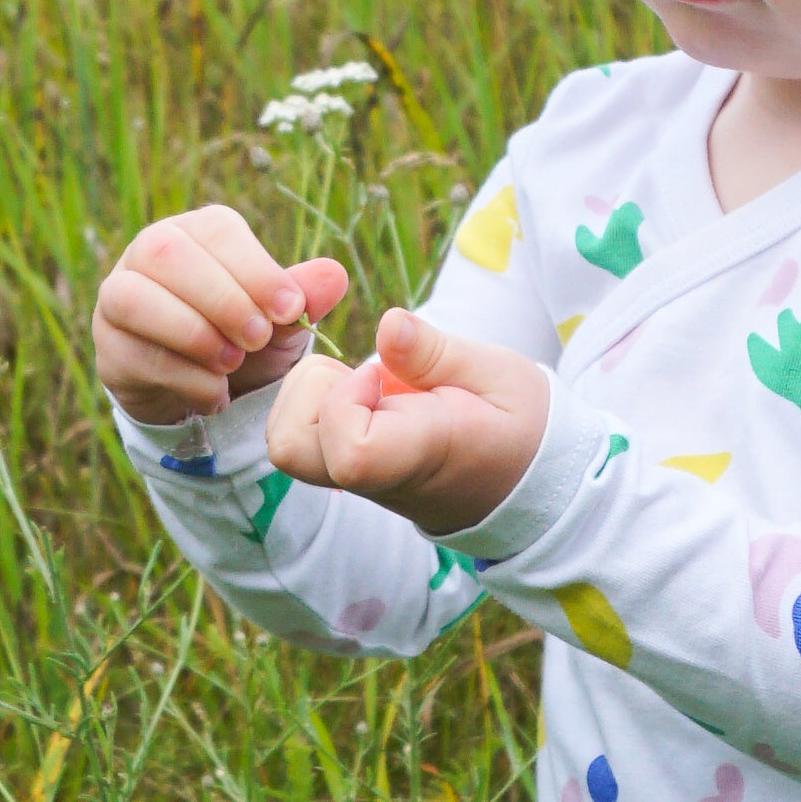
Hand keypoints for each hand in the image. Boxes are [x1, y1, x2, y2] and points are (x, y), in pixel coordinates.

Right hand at [91, 202, 350, 428]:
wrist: (206, 388)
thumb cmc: (247, 337)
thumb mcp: (281, 321)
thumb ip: (304, 298)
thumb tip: (335, 275)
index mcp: (197, 232)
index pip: (217, 231)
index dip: (254, 268)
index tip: (289, 310)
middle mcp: (149, 253)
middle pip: (168, 255)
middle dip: (220, 299)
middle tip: (257, 339)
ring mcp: (118, 296)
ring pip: (134, 298)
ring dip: (190, 333)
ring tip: (232, 364)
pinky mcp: (108, 344)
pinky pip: (132, 352)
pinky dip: (180, 376)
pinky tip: (216, 393)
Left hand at [264, 304, 549, 536]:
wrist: (518, 478)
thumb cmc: (514, 424)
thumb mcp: (499, 377)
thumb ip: (439, 354)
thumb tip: (390, 323)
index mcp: (418, 454)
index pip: (349, 454)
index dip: (347, 402)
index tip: (381, 374)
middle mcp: (372, 475)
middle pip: (288, 446)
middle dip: (308, 390)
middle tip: (361, 373)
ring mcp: (350, 476)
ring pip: (283, 437)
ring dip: (310, 392)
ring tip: (366, 381)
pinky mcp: (340, 464)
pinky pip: (296, 431)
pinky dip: (313, 396)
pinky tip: (359, 386)